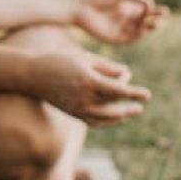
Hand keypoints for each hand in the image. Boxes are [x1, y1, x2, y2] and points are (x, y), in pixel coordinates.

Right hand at [33, 51, 149, 124]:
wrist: (32, 75)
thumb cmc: (59, 60)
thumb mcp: (84, 57)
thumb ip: (107, 66)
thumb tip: (126, 73)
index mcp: (89, 81)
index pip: (119, 90)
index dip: (135, 93)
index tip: (148, 95)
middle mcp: (85, 98)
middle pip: (115, 105)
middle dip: (129, 104)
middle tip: (141, 104)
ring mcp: (78, 108)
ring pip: (106, 117)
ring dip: (120, 116)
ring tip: (130, 112)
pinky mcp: (73, 113)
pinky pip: (94, 122)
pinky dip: (107, 122)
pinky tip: (114, 118)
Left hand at [71, 0, 167, 44]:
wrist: (78, 7)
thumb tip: (151, 6)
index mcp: (125, 7)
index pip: (145, 11)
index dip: (156, 11)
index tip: (165, 10)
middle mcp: (123, 19)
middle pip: (144, 22)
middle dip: (155, 20)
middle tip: (164, 17)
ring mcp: (119, 29)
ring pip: (138, 31)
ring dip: (149, 28)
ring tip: (156, 23)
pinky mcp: (113, 38)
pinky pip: (129, 39)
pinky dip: (138, 35)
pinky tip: (144, 30)